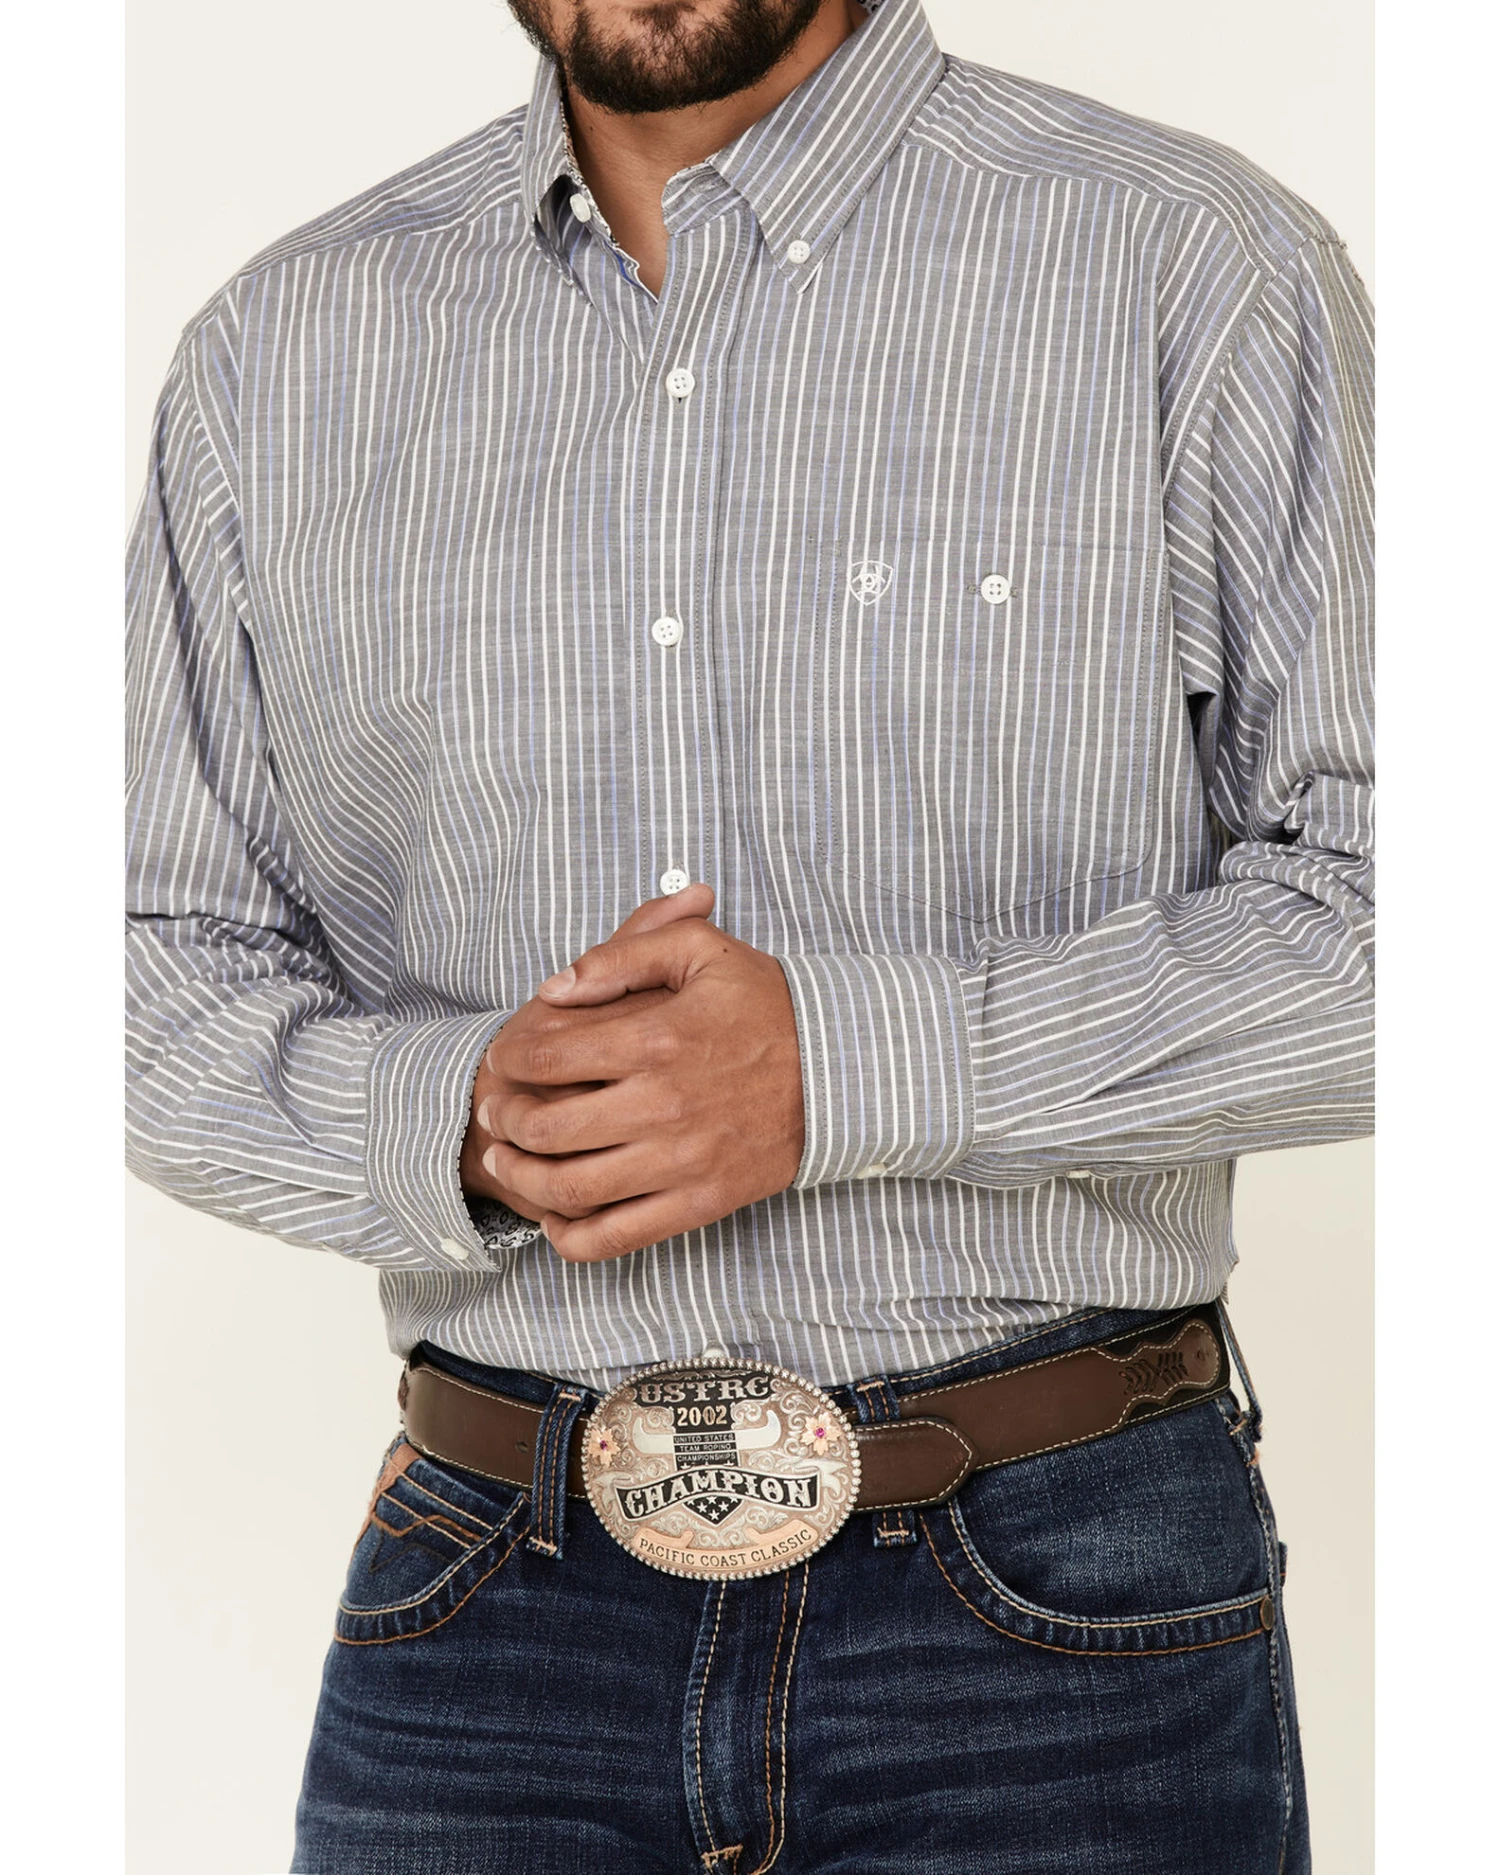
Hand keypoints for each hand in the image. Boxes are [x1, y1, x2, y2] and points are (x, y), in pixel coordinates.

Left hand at [479, 889, 805, 1261]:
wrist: (843, 1070)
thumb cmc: (769, 1005)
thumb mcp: (701, 953)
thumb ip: (623, 955)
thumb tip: (554, 988)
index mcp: (657, 1040)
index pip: (549, 1056)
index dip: (510, 1057)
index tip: (502, 1058)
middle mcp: (663, 1106)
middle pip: (548, 1128)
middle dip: (506, 1119)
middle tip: (494, 1110)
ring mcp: (682, 1162)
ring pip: (571, 1189)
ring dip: (523, 1178)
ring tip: (508, 1161)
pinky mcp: (701, 1202)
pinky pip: (619, 1237)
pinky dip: (573, 1238)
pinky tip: (555, 1219)